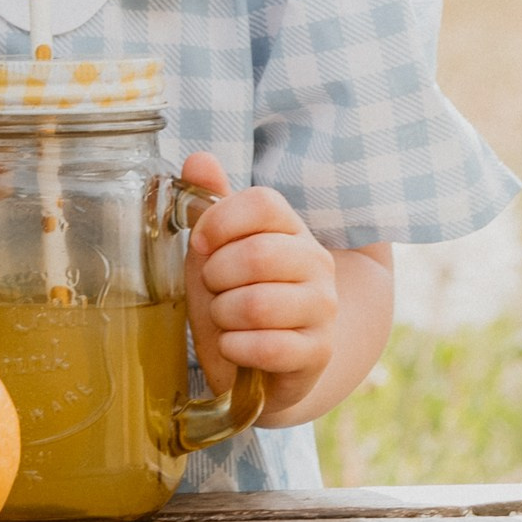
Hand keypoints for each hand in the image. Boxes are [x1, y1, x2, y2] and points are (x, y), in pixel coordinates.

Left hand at [180, 151, 339, 418]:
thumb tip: (198, 159)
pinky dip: (235, 348)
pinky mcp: (319, 351)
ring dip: (223, 315)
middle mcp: (317, 263)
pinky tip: (233, 346)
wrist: (264, 361)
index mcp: (291, 229)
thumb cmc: (236, 296)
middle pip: (258, 254)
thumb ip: (210, 204)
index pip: (264, 203)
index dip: (220, 221)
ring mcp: (323, 308)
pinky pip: (269, 346)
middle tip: (212, 289)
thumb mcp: (217, 249)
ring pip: (258, 304)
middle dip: (216, 277)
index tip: (200, 244)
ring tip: (223, 320)